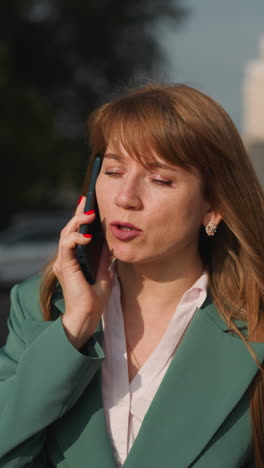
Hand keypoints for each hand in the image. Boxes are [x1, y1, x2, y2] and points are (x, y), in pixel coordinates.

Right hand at [53, 197, 112, 348]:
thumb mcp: (105, 272)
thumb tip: (111, 241)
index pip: (76, 233)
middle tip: (87, 202)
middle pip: (69, 229)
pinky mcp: (65, 266)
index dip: (81, 218)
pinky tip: (86, 237)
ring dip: (77, 222)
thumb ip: (105, 257)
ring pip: (65, 233)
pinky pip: (66, 245)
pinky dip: (75, 238)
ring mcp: (64, 261)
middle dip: (78, 214)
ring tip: (89, 214)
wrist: (88, 315)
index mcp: (75, 258)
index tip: (88, 204)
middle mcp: (67, 258)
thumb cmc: (95, 298)